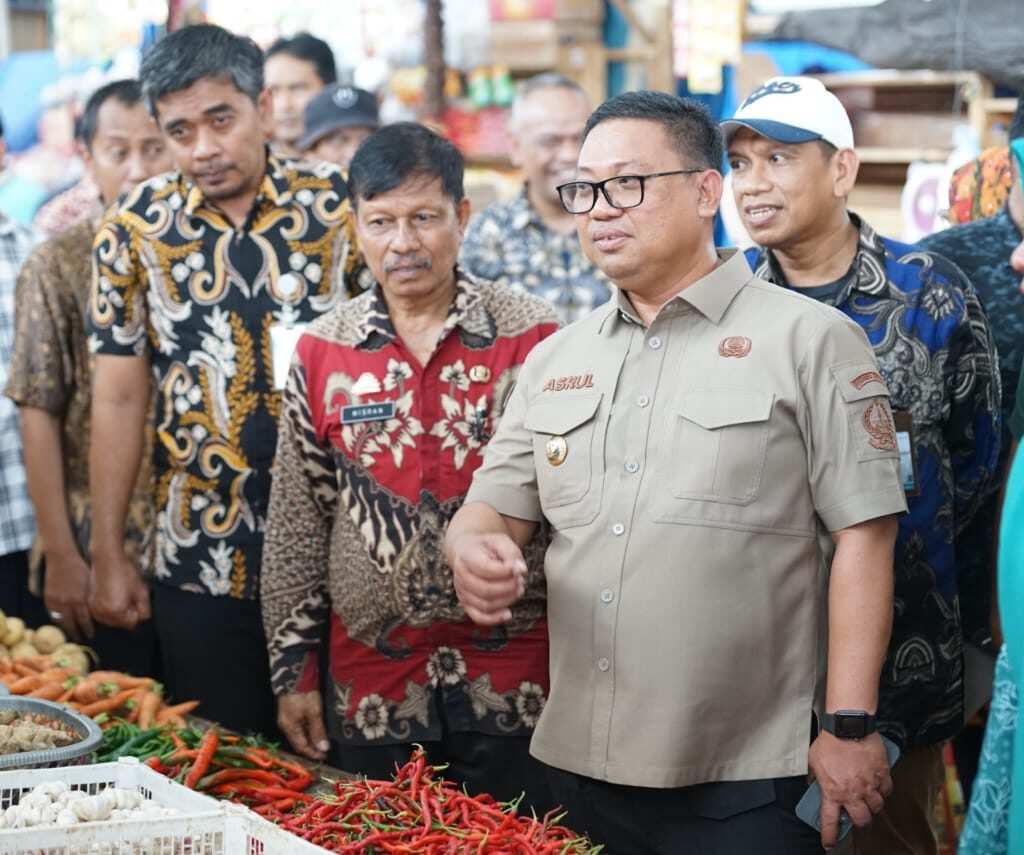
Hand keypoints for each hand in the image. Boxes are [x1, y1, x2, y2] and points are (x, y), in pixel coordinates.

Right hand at [43, 550, 93, 639]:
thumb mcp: (91, 583)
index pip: (84, 620)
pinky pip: (52, 613)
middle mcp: (67, 603)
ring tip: (71, 632)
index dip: (88, 629)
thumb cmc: (81, 568)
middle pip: (72, 624)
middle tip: (81, 638)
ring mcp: (55, 601)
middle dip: (77, 632)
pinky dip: (57, 619)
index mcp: (79, 600)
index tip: (91, 635)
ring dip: (66, 628)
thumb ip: (92, 598)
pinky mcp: (48, 598)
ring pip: (60, 621)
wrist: (62, 558)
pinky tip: (62, 621)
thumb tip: (98, 610)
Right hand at [88, 550, 149, 628]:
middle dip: (127, 612)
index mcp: (115, 612)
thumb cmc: (125, 573)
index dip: (137, 611)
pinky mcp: (90, 603)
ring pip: (111, 619)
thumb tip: (143, 618)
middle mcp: (102, 614)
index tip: (135, 599)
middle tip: (128, 595)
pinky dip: (108, 607)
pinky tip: (112, 594)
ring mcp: (94, 609)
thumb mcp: (142, 591)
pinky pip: (102, 612)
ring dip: (117, 611)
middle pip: (121, 623)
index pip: (132, 623)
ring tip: (119, 593)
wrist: (107, 559)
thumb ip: (145, 609)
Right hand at [278, 691, 329, 759]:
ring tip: (323, 741)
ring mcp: (287, 718)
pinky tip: (316, 730)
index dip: (313, 753)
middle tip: (325, 750)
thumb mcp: (314, 713)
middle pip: (299, 742)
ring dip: (310, 739)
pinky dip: (308, 731)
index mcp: (290, 728)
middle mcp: (286, 726)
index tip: (325, 756)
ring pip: (299, 735)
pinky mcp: (290, 711)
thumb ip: (318, 731)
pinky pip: (299, 727)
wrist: (294, 675)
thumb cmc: (304, 695)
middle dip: (312, 748)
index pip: (301, 747)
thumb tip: (323, 749)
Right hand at [449, 532, 526, 625]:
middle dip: (509, 587)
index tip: (518, 569)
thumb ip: (512, 553)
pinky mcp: (466, 604)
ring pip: (485, 605)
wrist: (470, 552)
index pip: (486, 569)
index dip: (506, 572)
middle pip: (486, 590)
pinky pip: (479, 617)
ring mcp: (462, 592)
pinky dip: (495, 618)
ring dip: (507, 600)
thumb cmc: (487, 547)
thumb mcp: (500, 541)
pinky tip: (508, 613)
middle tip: (521, 580)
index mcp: (466, 556)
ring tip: (519, 589)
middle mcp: (460, 576)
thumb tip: (520, 570)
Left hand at [808, 731, 891, 848]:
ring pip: (876, 807)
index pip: (830, 821)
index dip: (829, 835)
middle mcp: (853, 792)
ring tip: (866, 796)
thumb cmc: (830, 741)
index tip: (829, 843)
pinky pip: (887, 790)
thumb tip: (812, 783)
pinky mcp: (882, 774)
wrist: (849, 726)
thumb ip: (814, 775)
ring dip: (872, 805)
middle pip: (861, 820)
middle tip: (855, 812)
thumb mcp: (813, 760)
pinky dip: (883, 790)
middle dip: (859, 820)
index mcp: (833, 791)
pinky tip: (878, 784)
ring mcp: (869, 785)